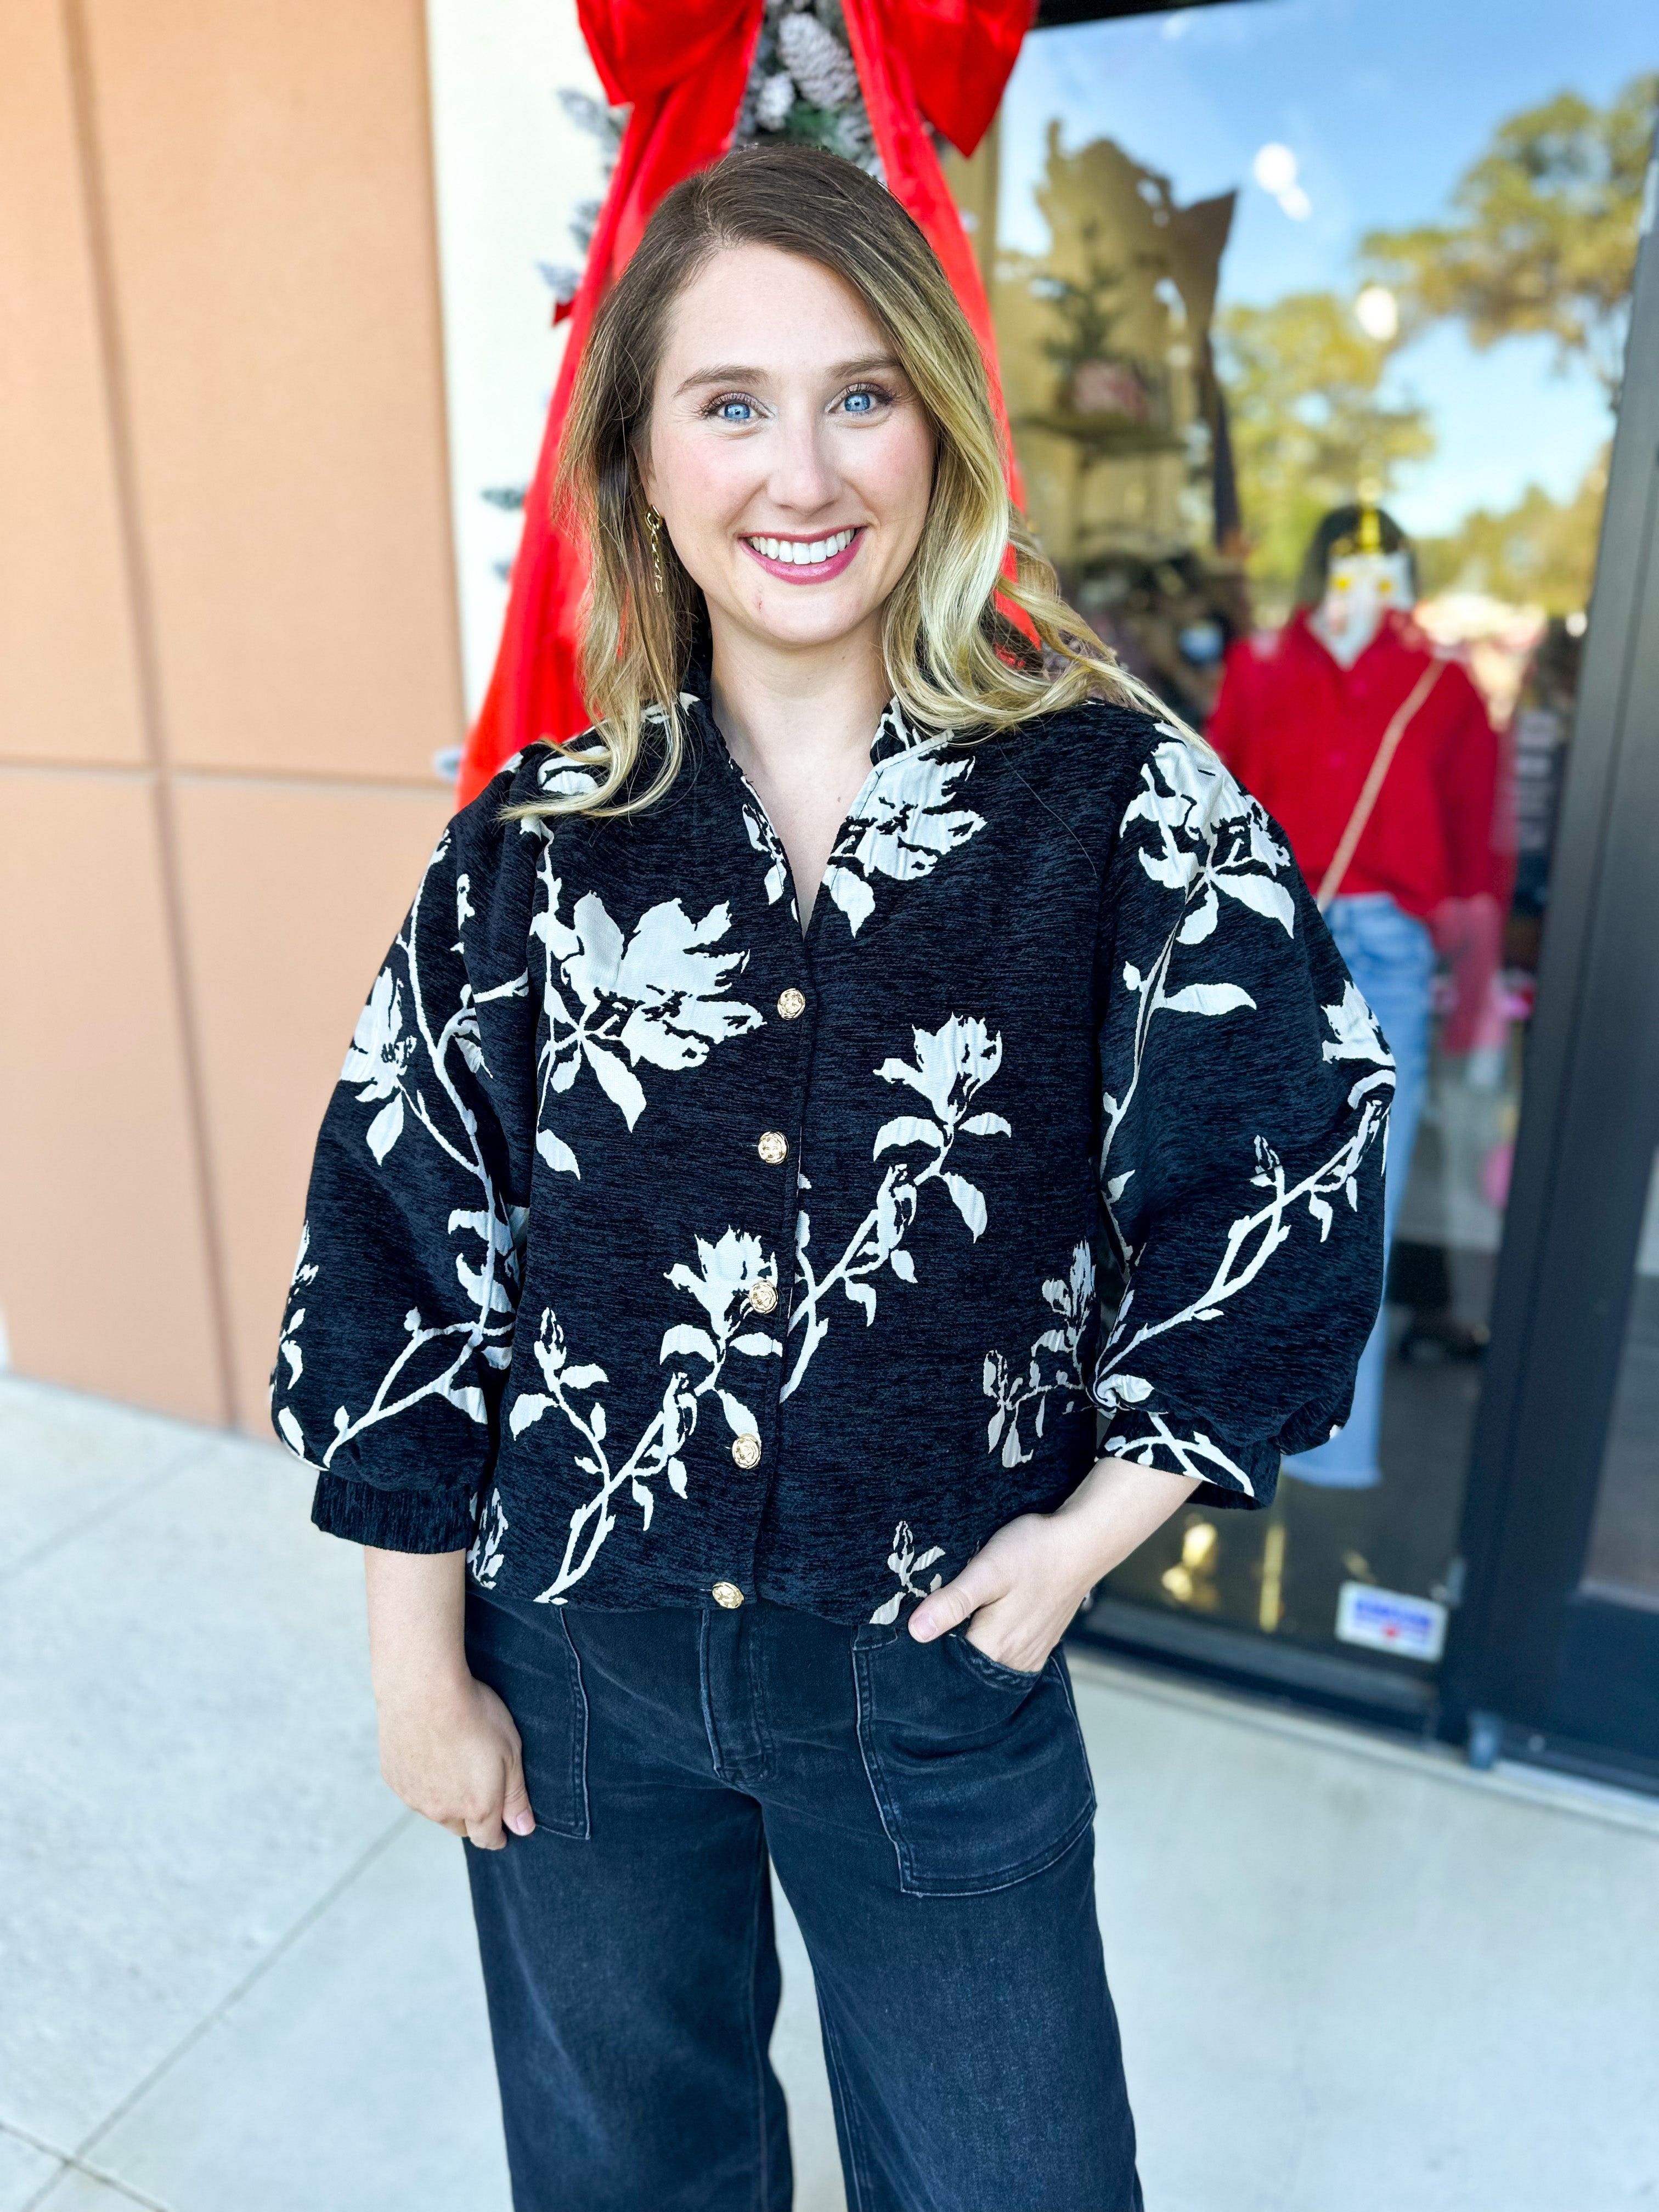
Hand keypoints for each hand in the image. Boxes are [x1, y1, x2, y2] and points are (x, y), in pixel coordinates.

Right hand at [364, 1547, 533, 1849]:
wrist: (422, 1690)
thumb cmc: (474, 1715)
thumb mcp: (510, 1753)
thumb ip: (516, 1796)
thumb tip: (523, 1829)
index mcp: (476, 1807)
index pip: (488, 1839)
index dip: (497, 1835)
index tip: (503, 1828)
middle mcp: (442, 1810)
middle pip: (461, 1826)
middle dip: (473, 1816)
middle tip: (480, 1787)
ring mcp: (414, 1796)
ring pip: (434, 1809)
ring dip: (445, 1798)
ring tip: (454, 1763)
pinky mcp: (394, 1778)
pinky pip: (412, 1790)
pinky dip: (422, 1780)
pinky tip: (429, 1753)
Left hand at [907, 1511, 1091, 1674]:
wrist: (1081, 1543)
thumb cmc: (1033, 1553)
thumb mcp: (986, 1571)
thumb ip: (952, 1602)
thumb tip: (916, 1632)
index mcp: (994, 1648)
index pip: (946, 1665)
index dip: (928, 1647)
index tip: (915, 1625)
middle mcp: (1013, 1661)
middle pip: (967, 1668)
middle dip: (947, 1648)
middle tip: (935, 1616)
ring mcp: (1030, 1655)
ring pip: (987, 1663)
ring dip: (970, 1647)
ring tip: (959, 1617)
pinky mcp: (1041, 1645)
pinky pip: (1007, 1657)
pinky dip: (992, 1646)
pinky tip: (985, 1622)